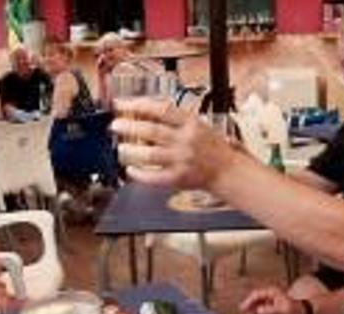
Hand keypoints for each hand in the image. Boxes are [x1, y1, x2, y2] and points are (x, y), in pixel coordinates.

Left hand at [110, 98, 244, 189]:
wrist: (227, 170)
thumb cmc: (211, 147)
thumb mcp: (197, 124)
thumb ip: (174, 119)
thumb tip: (143, 111)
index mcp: (191, 123)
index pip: (161, 109)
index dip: (139, 105)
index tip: (122, 105)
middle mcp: (186, 140)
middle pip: (152, 130)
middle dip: (129, 126)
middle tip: (115, 126)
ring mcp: (182, 159)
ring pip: (150, 154)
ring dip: (131, 151)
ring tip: (121, 148)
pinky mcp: (179, 178)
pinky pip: (155, 177)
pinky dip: (140, 174)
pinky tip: (131, 170)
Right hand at [239, 286, 305, 313]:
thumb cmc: (295, 310)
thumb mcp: (283, 310)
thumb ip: (270, 310)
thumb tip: (258, 311)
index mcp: (270, 294)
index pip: (256, 295)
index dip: (248, 301)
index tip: (243, 309)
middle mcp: (266, 301)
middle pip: (253, 306)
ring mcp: (266, 310)